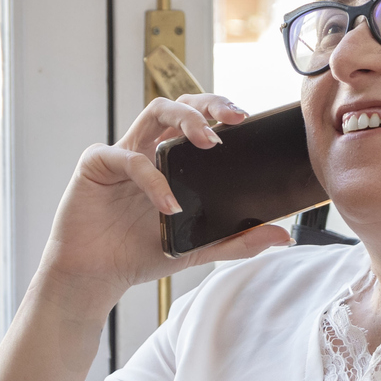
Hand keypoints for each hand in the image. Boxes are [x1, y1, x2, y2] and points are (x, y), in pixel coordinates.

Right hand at [37, 95, 291, 306]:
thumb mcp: (198, 247)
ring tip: (208, 142)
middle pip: (178, 104)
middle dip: (207, 104)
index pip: (198, 121)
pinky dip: (152, 179)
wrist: (96, 276)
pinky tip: (168, 204)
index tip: (246, 118)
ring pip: (154, 112)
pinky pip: (128, 157)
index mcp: (170, 161)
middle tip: (232, 119)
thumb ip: (237, 241)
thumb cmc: (140, 255)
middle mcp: (148, 149)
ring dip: (185, 121)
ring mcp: (122, 152)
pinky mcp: (97, 163)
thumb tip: (284, 236)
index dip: (220, 111)